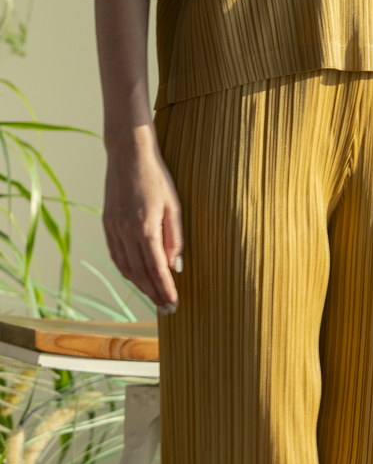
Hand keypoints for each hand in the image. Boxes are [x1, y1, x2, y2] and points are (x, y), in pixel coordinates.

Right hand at [103, 126, 182, 312]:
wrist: (128, 154)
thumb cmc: (156, 177)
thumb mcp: (173, 205)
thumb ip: (174, 237)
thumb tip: (175, 267)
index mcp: (145, 227)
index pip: (156, 269)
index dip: (165, 290)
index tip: (174, 305)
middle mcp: (126, 232)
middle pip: (139, 274)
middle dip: (154, 294)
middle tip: (167, 308)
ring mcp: (113, 229)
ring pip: (125, 268)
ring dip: (139, 286)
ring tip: (154, 297)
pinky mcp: (107, 224)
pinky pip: (115, 255)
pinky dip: (126, 271)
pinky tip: (136, 277)